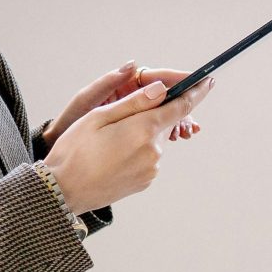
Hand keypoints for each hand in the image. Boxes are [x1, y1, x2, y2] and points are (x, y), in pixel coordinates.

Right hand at [40, 77, 211, 213]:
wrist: (62, 191)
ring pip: (155, 140)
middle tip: (123, 116)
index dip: (196, 92)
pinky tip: (113, 154)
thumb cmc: (75, 150)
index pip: (180, 107)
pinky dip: (137, 150)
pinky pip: (148, 158)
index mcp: (143, 130)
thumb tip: (163, 89)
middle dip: (153, 114)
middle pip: (165, 123)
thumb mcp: (99, 117)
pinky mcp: (145, 181)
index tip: (208, 81)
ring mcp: (151, 169)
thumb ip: (135, 102)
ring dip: (141, 133)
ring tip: (110, 140)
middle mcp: (154, 151)